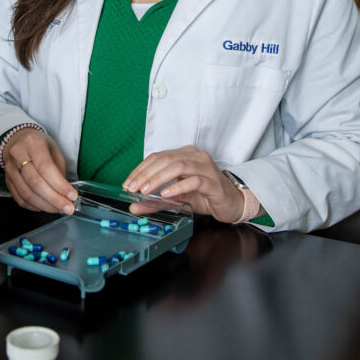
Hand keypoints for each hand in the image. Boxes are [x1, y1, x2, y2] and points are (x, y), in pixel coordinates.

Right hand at [2, 128, 77, 213]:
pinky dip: (34, 206)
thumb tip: (65, 192)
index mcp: (32, 143)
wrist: (17, 141)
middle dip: (54, 199)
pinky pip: (20, 199)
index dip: (60, 184)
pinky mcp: (7, 181)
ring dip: (45, 205)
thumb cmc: (39, 145)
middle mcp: (18, 155)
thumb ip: (59, 169)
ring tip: (59, 209)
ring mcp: (10, 169)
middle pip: (35, 183)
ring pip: (27, 194)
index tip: (72, 196)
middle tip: (68, 208)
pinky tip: (45, 206)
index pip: (46, 167)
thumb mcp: (53, 149)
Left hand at [123, 147, 244, 223]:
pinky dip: (178, 187)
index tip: (128, 183)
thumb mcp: (176, 198)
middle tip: (133, 188)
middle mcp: (195, 156)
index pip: (158, 157)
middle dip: (146, 174)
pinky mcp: (213, 182)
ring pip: (179, 166)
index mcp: (185, 154)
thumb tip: (134, 205)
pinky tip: (167, 194)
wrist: (231, 203)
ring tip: (146, 190)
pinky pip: (194, 181)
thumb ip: (156, 201)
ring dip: (159, 178)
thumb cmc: (204, 196)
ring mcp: (206, 167)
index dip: (141, 169)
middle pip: (166, 159)